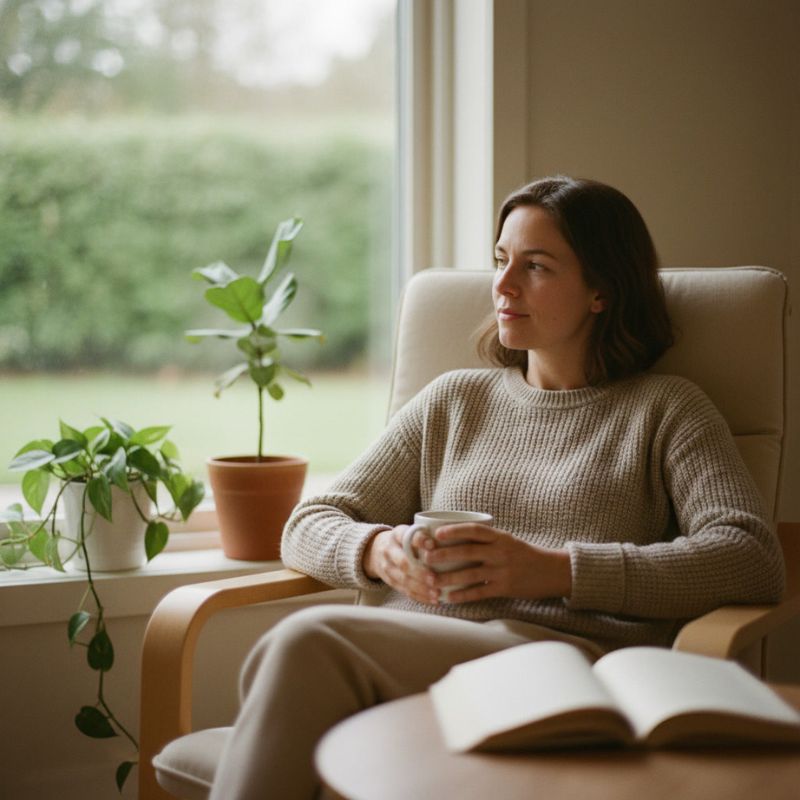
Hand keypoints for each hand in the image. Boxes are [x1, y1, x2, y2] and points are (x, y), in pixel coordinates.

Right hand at [362, 526, 440, 604]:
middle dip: (420, 572)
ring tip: (437, 593)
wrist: (376, 550)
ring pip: (404, 580)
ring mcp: (388, 568)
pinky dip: (420, 597)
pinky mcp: (391, 582)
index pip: (406, 536)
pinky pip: (405, 591)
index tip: (432, 545)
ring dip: (421, 588)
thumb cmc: (403, 540)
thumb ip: (425, 535)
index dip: (419, 541)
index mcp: (397, 535)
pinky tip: (433, 600)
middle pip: (403, 563)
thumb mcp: (409, 531)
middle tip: (434, 578)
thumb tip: (451, 540)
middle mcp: (390, 551)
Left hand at [422, 524, 571, 603]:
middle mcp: (500, 552)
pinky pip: (479, 592)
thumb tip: (456, 535)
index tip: (437, 533)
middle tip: (426, 557)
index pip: (474, 530)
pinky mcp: (504, 588)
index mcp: (500, 537)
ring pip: (469, 573)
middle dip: (444, 554)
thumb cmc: (525, 554)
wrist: (552, 571)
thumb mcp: (508, 541)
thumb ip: (487, 539)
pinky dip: (462, 595)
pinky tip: (449, 598)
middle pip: (467, 551)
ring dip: (448, 578)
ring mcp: (502, 571)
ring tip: (431, 580)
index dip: (454, 530)